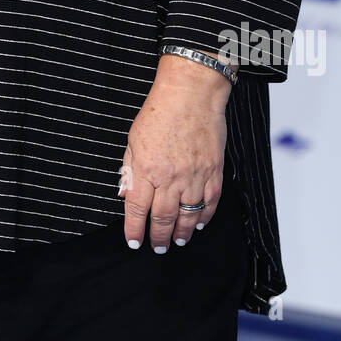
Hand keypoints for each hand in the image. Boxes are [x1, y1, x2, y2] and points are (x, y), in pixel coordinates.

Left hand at [117, 53, 230, 251]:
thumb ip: (130, 170)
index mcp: (147, 168)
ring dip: (182, 232)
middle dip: (158, 237)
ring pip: (188, 216)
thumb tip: (126, 195)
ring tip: (178, 242)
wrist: (191, 93)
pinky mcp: (214, 171)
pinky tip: (200, 225)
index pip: (137, 209)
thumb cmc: (160, 111)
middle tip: (157, 248)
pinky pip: (210, 203)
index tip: (134, 242)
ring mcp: (195, 176)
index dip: (134, 230)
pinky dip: (205, 217)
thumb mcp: (133, 139)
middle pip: (163, 218)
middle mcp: (170, 177)